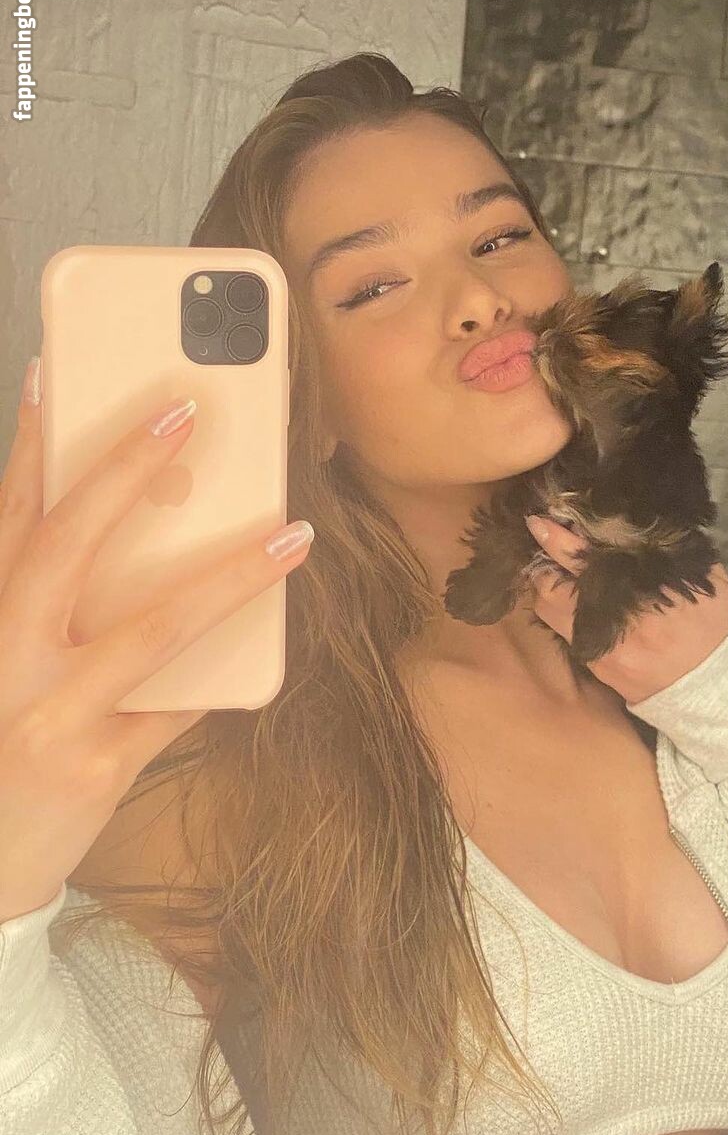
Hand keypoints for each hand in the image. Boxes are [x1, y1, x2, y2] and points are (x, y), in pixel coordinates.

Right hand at [0, 354, 313, 923]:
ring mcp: (48, 715)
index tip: (55, 367)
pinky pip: (179, 706)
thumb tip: (137, 539)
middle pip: (65, 544)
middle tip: (188, 407)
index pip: (5, 513)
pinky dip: (228, 668)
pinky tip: (277, 629)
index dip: (29, 440)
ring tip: (292, 533)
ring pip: (152, 627)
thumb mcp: (3, 661)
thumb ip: (41, 605)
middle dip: (124, 468)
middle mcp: (4, 657)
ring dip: (229, 575)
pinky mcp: (95, 767)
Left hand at [523, 514, 727, 704]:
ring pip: (547, 609)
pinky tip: (565, 599)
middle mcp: (611, 614)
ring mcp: (597, 643)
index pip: (582, 554)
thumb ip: (673, 546)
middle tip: (539, 534)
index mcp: (638, 585)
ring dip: (544, 585)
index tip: (543, 517)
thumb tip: (644, 518)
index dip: (558, 534)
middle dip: (541, 557)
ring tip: (550, 567)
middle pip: (551, 582)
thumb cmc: (711, 623)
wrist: (714, 684)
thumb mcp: (703, 576)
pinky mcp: (594, 664)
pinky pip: (561, 631)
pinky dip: (557, 611)